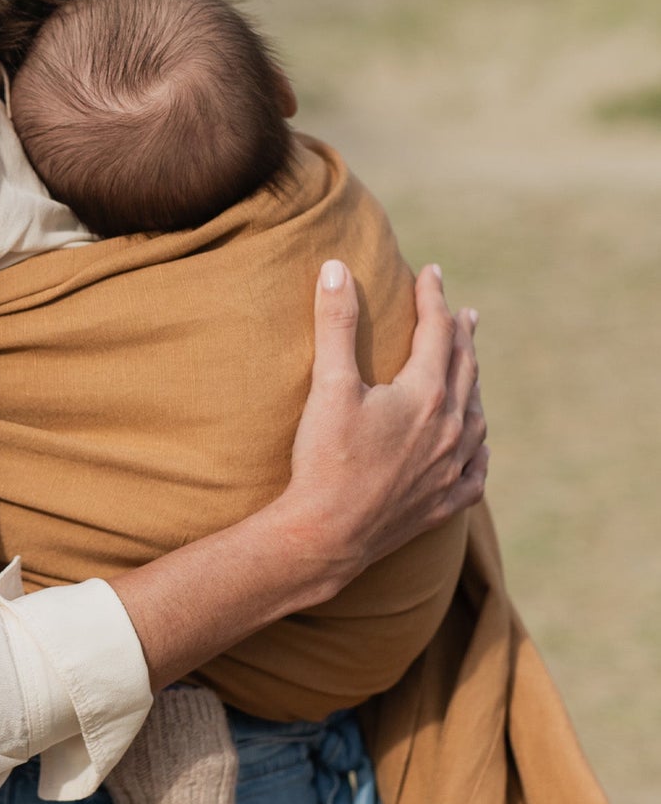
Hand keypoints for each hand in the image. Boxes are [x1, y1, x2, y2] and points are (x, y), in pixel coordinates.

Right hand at [285, 260, 487, 597]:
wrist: (326, 536)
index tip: (432, 272)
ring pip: (476, 416)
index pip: (437, 331)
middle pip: (464, 369)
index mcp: (426, 395)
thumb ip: (336, 323)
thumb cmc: (325, 458)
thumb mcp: (328, 384)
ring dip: (474, 386)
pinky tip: (477, 445)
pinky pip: (476, 471)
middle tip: (462, 313)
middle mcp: (450, 429)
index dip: (433, 297)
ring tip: (469, 370)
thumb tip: (337, 268)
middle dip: (461, 335)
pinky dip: (479, 449)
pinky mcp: (444, 503)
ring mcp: (451, 469)